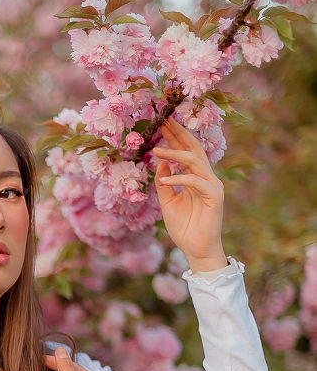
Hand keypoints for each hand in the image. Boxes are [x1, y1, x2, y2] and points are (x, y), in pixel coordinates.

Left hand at [152, 117, 227, 271]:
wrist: (196, 250)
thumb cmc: (184, 227)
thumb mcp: (167, 202)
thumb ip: (164, 182)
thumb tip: (160, 162)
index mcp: (196, 177)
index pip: (187, 150)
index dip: (175, 136)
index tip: (162, 121)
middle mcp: (206, 177)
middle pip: (194, 148)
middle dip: (178, 134)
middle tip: (163, 120)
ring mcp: (212, 186)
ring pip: (195, 161)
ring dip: (175, 154)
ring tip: (156, 151)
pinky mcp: (214, 197)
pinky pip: (195, 182)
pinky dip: (179, 178)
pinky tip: (164, 180)